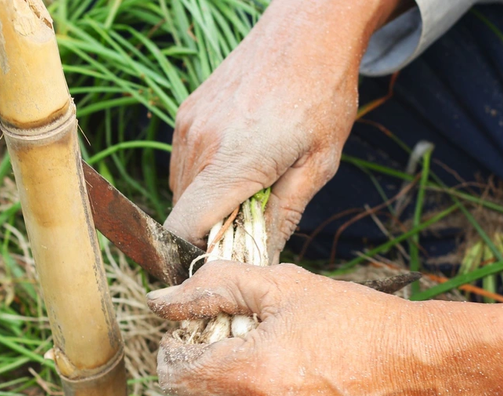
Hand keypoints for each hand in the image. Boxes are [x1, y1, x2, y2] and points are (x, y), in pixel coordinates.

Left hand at [147, 262, 502, 395]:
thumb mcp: (282, 285)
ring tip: (266, 363)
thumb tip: (160, 301)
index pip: (173, 374)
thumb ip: (213, 288)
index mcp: (252, 375)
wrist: (420, 367)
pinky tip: (291, 390)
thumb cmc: (355, 319)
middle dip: (196, 372)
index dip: (173, 349)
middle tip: (228, 344)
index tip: (192, 332)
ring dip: (226, 395)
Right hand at [165, 0, 401, 260]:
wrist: (307, 30)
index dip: (194, 254)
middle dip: (211, 229)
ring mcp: (188, 125)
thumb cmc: (322, 94)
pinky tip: (240, 160)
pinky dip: (205, 174)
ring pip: (181, 188)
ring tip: (250, 186)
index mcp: (233, 161)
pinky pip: (185, 161)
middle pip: (183, 213)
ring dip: (208, 201)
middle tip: (250, 222)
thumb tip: (262, 257)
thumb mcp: (318, 163)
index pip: (183, 228)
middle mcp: (199, 144)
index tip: (222, 259)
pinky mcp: (187, 113)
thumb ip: (284, 214)